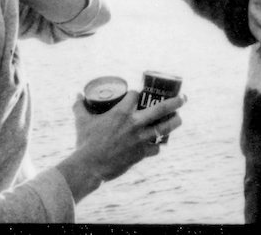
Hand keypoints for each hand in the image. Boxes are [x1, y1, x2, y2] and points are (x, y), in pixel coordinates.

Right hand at [61, 90, 187, 197]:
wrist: (88, 167)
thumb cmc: (84, 143)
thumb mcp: (82, 122)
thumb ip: (79, 107)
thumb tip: (77, 95)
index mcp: (121, 112)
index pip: (137, 94)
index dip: (139, 92)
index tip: (139, 94)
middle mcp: (134, 123)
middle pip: (162, 108)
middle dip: (175, 102)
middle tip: (183, 98)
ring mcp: (140, 139)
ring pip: (165, 128)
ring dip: (175, 122)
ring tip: (179, 118)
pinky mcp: (141, 154)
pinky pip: (156, 149)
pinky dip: (157, 146)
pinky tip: (159, 145)